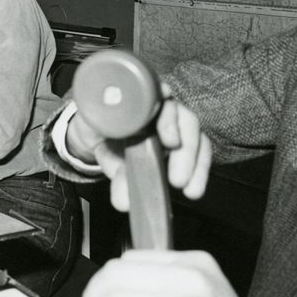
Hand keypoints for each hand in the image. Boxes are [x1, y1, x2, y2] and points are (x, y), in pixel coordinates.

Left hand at [66, 87, 212, 210]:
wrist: (98, 135)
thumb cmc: (98, 127)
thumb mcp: (98, 141)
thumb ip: (113, 167)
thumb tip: (125, 201)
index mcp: (141, 95)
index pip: (162, 98)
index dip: (169, 119)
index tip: (169, 141)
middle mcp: (164, 107)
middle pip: (186, 120)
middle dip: (186, 151)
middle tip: (177, 178)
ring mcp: (176, 124)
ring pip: (197, 138)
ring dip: (196, 165)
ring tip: (190, 190)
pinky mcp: (182, 143)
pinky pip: (198, 155)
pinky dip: (198, 174)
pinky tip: (193, 191)